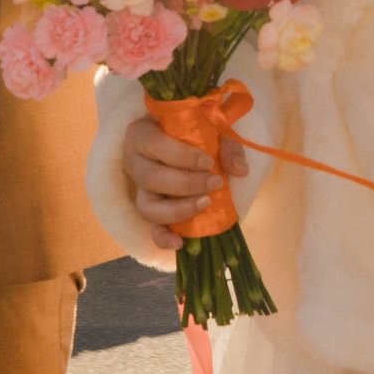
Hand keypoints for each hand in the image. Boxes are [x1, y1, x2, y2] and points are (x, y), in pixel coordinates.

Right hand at [123, 114, 248, 250]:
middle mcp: (134, 162)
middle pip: (151, 178)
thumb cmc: (194, 133)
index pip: (153, 145)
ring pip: (147, 206)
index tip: (208, 161)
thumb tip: (239, 170)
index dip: (180, 156)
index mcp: (142, 135)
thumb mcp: (212, 130)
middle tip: (215, 182)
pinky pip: (151, 228)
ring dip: (179, 209)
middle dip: (186, 183)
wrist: (186, 143)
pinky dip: (163, 238)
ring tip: (206, 203)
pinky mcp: (151, 210)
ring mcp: (140, 189)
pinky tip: (179, 243)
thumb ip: (226, 146)